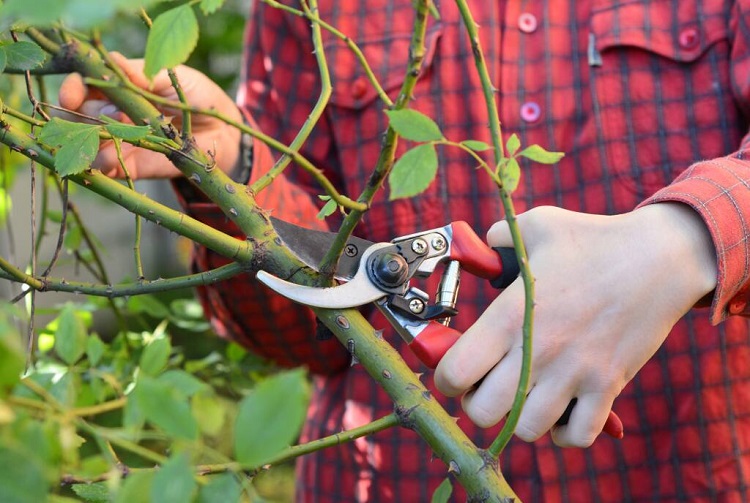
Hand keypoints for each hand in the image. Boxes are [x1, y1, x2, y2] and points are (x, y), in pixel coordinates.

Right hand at [57, 53, 242, 178]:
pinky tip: (109, 160)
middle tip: (100, 118)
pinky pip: (108, 167)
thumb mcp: (173, 78)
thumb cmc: (198, 96)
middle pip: (78, 114)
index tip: (71, 96)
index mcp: (119, 86)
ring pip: (88, 141)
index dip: (73, 89)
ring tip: (104, 142)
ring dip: (89, 142)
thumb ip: (143, 74)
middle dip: (81, 116)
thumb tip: (113, 59)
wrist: (221, 131)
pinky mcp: (132, 164)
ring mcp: (120, 139)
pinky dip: (103, 164)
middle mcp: (113, 112)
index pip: (84, 84)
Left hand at [434, 203, 716, 446]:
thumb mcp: (537, 225)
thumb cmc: (594, 240)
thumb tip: (480, 247)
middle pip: (483, 412)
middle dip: (476, 403)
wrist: (660, 257)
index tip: (456, 368)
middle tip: (486, 385)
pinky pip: (578, 436)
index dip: (447, 376)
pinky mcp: (608, 386)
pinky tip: (560, 411)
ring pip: (527, 429)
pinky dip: (564, 433)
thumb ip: (499, 238)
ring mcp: (575, 373)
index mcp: (511, 315)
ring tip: (523, 396)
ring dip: (518, 419)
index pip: (455, 371)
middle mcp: (537, 351)